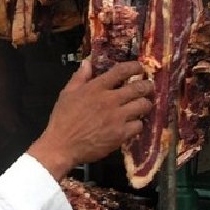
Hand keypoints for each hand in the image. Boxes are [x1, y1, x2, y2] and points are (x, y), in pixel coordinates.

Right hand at [27, 60, 153, 180]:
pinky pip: (139, 125)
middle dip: (147, 86)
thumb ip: (79, 77)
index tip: (139, 68)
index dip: (134, 67)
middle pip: (139, 88)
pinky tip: (133, 124)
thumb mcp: (66, 94)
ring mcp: (117, 118)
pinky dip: (138, 123)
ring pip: (143, 106)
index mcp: (96, 88)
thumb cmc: (62, 120)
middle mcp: (110, 100)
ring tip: (142, 105)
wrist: (62, 146)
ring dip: (145, 104)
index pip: (121, 71)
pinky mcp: (121, 134)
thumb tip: (87, 63)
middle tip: (147, 87)